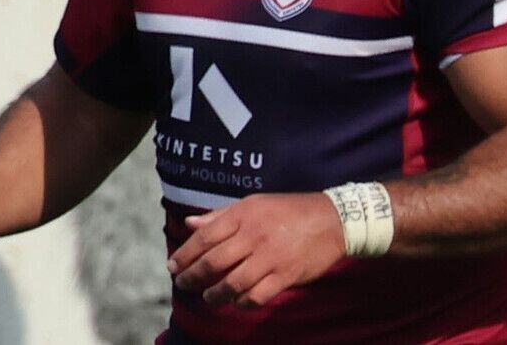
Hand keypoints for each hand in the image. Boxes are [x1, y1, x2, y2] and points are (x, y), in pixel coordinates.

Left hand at [167, 193, 345, 308]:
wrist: (333, 219)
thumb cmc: (290, 210)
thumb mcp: (255, 203)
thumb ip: (221, 215)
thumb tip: (190, 223)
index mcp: (245, 214)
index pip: (205, 236)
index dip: (185, 254)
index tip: (172, 266)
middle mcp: (255, 235)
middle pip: (214, 262)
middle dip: (193, 277)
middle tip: (184, 284)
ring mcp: (271, 257)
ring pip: (232, 284)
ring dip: (214, 295)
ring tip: (209, 297)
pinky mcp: (286, 275)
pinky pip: (256, 296)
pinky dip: (242, 302)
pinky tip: (237, 301)